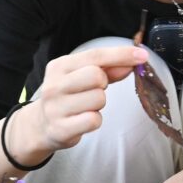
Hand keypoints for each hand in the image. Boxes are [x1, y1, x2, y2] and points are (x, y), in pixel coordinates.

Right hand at [8, 42, 148, 163]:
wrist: (40, 125)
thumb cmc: (67, 96)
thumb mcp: (81, 76)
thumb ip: (108, 69)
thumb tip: (133, 62)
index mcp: (59, 66)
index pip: (95, 55)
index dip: (121, 55)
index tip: (142, 56)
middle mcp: (55, 85)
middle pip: (97, 76)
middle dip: (104, 84)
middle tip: (94, 90)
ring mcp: (56, 107)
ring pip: (99, 99)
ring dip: (99, 104)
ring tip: (85, 106)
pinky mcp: (61, 128)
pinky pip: (94, 120)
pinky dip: (94, 120)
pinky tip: (83, 120)